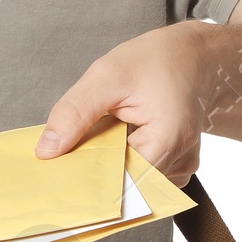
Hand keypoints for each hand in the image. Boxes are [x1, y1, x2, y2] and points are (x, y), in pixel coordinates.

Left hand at [34, 23, 207, 186]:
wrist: (194, 56)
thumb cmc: (156, 61)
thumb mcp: (106, 76)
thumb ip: (75, 113)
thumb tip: (47, 151)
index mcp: (169, 138)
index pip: (120, 181)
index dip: (86, 180)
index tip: (57, 176)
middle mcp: (181, 160)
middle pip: (125, 185)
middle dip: (94, 172)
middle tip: (65, 156)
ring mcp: (181, 166)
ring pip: (132, 181)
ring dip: (109, 165)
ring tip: (97, 138)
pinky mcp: (176, 165)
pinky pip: (141, 174)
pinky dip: (122, 161)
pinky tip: (114, 141)